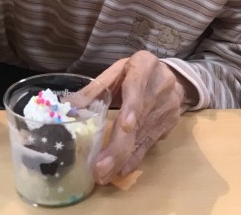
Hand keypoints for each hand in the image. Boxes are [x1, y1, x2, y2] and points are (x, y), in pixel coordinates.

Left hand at [88, 51, 195, 183]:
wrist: (172, 77)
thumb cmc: (135, 73)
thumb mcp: (116, 73)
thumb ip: (95, 89)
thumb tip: (68, 106)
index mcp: (144, 65)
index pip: (138, 84)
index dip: (132, 106)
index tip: (125, 126)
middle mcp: (160, 85)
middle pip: (139, 117)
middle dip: (119, 146)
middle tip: (100, 168)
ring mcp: (168, 106)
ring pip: (144, 135)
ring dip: (124, 158)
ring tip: (104, 175)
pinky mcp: (170, 123)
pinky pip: (150, 143)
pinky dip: (135, 158)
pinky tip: (122, 170)